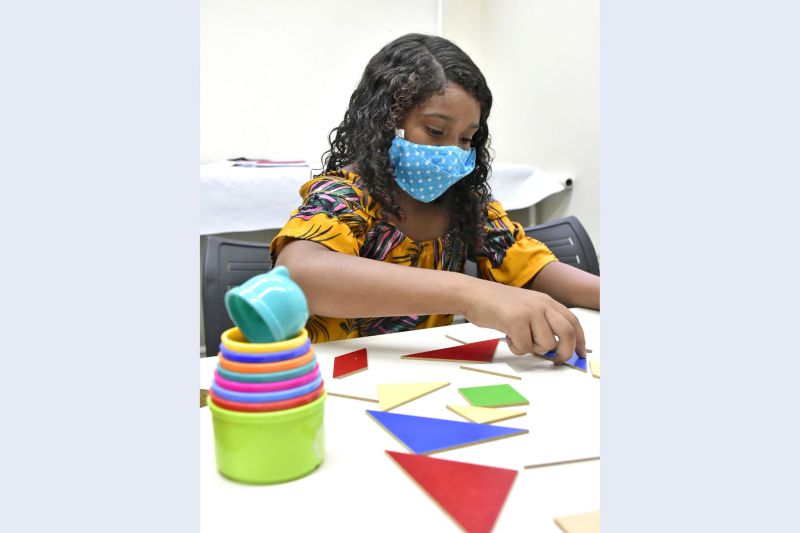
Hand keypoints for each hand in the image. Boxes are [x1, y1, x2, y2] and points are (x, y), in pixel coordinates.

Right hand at [462, 279, 585, 363]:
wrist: (473, 294)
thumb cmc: (496, 304)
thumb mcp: (526, 306)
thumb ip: (542, 321)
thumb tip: (556, 345)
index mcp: (546, 301)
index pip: (573, 321)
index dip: (580, 340)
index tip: (580, 354)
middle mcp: (541, 305)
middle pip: (568, 333)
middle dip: (565, 352)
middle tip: (556, 360)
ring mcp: (529, 312)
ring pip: (546, 344)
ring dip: (532, 348)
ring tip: (518, 338)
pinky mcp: (515, 321)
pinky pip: (524, 347)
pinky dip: (516, 348)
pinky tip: (508, 337)